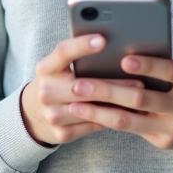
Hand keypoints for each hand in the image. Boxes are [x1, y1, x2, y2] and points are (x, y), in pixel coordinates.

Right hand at [21, 35, 145, 145]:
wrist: (32, 115)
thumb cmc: (55, 82)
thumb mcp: (57, 67)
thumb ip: (76, 57)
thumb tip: (111, 44)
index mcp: (45, 68)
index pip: (63, 52)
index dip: (82, 44)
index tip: (103, 38)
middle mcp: (46, 92)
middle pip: (84, 86)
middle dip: (114, 83)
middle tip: (140, 80)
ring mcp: (52, 115)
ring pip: (91, 109)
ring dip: (117, 103)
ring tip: (140, 97)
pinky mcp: (61, 134)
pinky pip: (93, 126)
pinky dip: (111, 119)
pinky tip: (128, 112)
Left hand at [66, 55, 172, 158]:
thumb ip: (168, 63)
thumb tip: (127, 50)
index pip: (170, 70)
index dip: (147, 65)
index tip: (123, 60)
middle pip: (141, 97)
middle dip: (107, 90)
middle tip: (79, 83)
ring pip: (130, 120)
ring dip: (99, 111)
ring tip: (75, 102)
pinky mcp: (165, 142)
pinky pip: (132, 129)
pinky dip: (108, 120)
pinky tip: (89, 113)